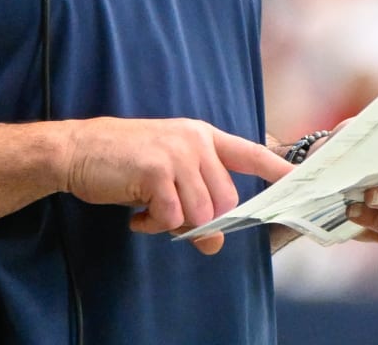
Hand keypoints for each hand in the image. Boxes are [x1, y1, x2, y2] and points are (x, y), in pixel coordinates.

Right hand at [58, 118, 293, 254]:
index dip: (276, 168)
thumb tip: (213, 242)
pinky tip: (135, 216)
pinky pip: (172, 217)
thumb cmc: (122, 162)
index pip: (249, 152)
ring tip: (149, 215)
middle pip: (225, 199)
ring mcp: (177, 153)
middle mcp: (195, 141)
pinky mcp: (157, 169)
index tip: (299, 179)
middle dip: (201, 221)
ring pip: (201, 212)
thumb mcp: (165, 176)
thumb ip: (194, 201)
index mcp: (201, 136)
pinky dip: (154, 226)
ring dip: (174, 225)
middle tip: (168, 220)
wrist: (78, 149)